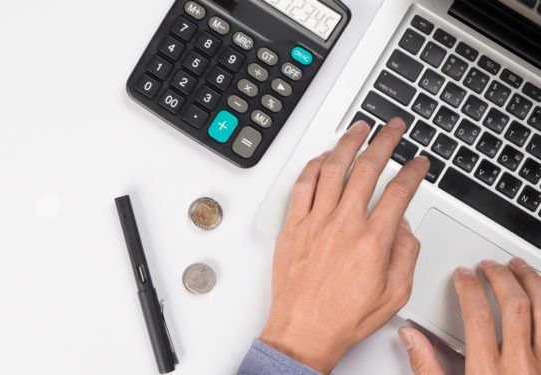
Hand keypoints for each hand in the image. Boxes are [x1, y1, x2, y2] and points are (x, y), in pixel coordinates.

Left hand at [260, 118, 429, 373]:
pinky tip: (322, 157)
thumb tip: (404, 227)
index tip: (419, 162)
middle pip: (367, 168)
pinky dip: (312, 166)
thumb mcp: (394, 294)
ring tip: (359, 128)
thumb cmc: (343, 318)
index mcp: (373, 240)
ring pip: (332, 168)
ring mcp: (314, 222)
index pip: (399, 191)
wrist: (303, 331)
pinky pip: (301, 185)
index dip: (413, 171)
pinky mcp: (292, 226)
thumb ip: (405, 255)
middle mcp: (343, 224)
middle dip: (384, 141)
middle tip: (393, 128)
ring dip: (348, 143)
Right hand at [400, 258, 540, 373]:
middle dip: (501, 278)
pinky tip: (540, 295)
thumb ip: (428, 367)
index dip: (469, 288)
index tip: (463, 276)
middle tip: (489, 266)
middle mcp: (520, 365)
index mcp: (487, 371)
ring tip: (520, 268)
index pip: (479, 316)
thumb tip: (411, 338)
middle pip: (514, 305)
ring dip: (532, 283)